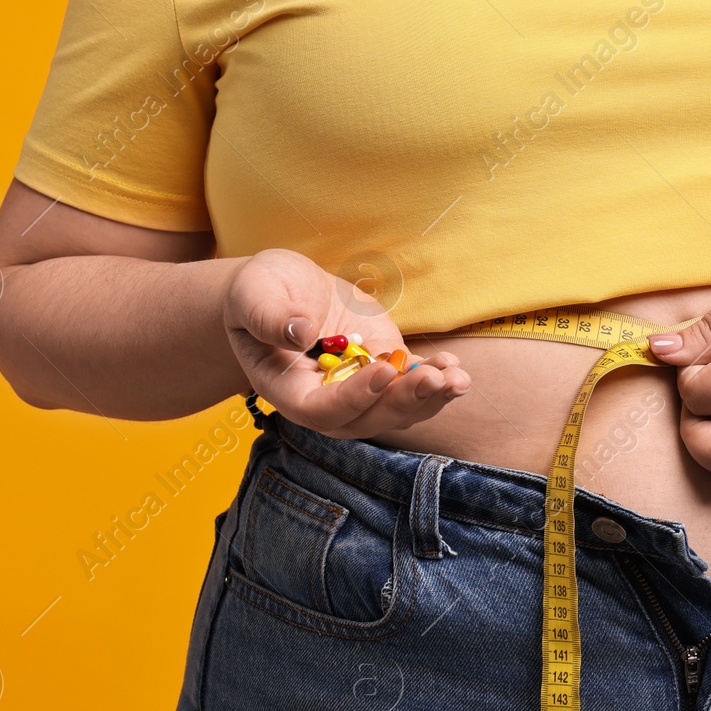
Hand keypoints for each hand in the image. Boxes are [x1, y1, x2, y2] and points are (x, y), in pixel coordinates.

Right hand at [223, 248, 469, 437]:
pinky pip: (412, 386)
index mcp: (288, 390)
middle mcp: (326, 401)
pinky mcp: (385, 370)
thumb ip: (268, 316)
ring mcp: (360, 390)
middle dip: (403, 402)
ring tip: (456, 378)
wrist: (284, 291)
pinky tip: (455, 369)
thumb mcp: (254, 294)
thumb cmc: (260, 292)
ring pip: (397, 410)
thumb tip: (300, 333)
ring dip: (430, 398)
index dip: (353, 397)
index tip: (381, 370)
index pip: (321, 411)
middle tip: (434, 379)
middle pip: (368, 419)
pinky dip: (437, 380)